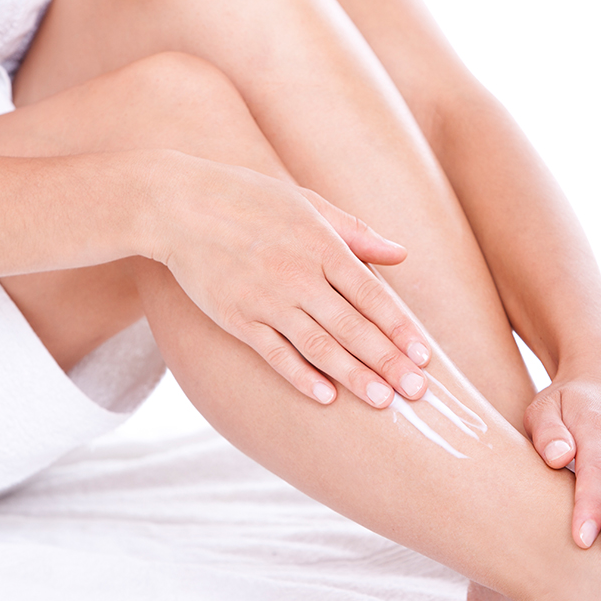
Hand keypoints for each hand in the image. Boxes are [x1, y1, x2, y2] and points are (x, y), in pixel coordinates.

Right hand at [145, 151, 430, 407]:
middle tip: (417, 391)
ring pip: (318, 345)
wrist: (176, 205)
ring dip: (353, 376)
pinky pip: (274, 353)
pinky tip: (326, 397)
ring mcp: (266, 300)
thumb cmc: (248, 198)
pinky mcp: (237, 318)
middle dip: (388, 361)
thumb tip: (401, 254)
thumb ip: (356, 232)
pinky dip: (300, 375)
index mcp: (321, 245)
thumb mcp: (307, 204)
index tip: (424, 355)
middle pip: (352, 327)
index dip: (399, 328)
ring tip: (383, 401)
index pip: (371, 295)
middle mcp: (298, 276)